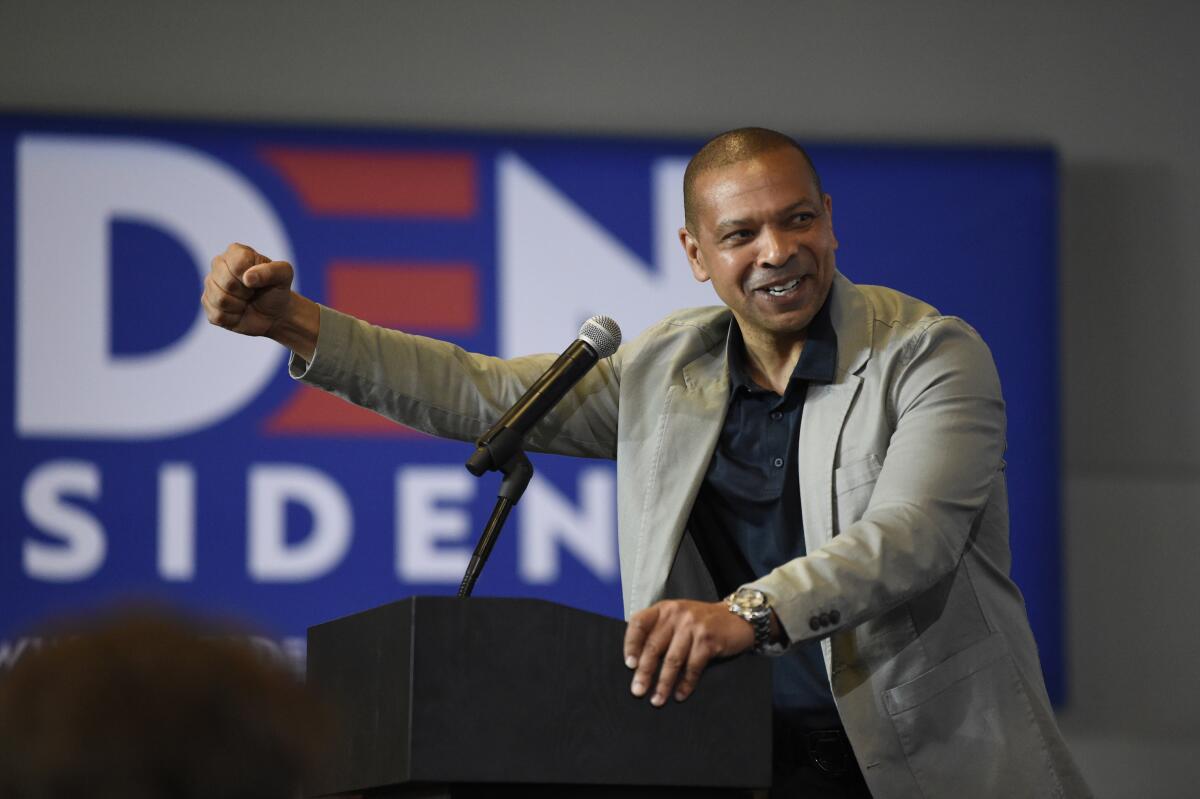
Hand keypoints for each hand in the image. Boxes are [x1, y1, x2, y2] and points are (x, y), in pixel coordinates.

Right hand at [202, 243, 318, 359]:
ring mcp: (211, 285)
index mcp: (235, 252)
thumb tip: (248, 278)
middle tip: (252, 292)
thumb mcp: (284, 275)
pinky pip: (217, 315)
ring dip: (239, 306)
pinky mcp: (208, 305)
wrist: (274, 312)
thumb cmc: (276, 289)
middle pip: (227, 282)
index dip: (251, 277)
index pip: (237, 264)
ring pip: (220, 300)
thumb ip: (273, 270)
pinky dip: (233, 318)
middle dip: (245, 292)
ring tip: (246, 301)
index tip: (258, 281)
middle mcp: (218, 265)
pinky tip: (238, 312)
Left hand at [622, 599, 754, 706]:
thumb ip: (660, 631)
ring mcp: (693, 626)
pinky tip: (680, 695)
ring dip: (663, 683)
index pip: (639, 623)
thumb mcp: (678, 618)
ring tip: (657, 699)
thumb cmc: (702, 622)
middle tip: (637, 691)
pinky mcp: (708, 640)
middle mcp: (676, 614)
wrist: (737, 617)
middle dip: (644, 672)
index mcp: (664, 609)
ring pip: (672, 660)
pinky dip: (685, 684)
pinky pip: (692, 667)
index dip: (631, 644)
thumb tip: (638, 663)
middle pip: (654, 646)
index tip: (629, 664)